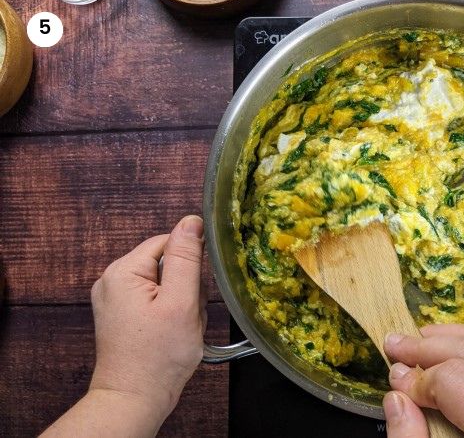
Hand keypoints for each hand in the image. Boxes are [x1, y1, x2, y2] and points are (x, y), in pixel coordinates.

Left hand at [89, 215, 206, 421]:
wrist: (135, 398)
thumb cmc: (157, 356)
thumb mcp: (180, 302)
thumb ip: (187, 258)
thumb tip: (192, 221)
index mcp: (123, 271)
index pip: (169, 243)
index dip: (191, 264)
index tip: (195, 291)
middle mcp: (113, 280)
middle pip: (168, 264)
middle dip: (186, 288)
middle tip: (184, 316)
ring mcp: (116, 299)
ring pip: (167, 284)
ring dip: (181, 304)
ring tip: (177, 328)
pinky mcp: (123, 315)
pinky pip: (158, 300)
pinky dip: (171, 314)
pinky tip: (172, 332)